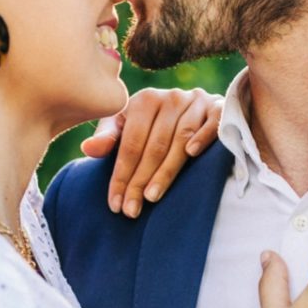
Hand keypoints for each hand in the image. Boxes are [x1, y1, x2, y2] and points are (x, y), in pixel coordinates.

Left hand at [79, 87, 222, 216]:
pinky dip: (203, 137)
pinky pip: (213, 122)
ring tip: (152, 196)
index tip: (115, 204)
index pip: (130, 143)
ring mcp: (196, 101)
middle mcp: (170, 98)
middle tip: (131, 210)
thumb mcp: (126, 125)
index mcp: (144, 100)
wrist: (194, 107)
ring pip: (180, 139)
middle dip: (140, 180)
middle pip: (154, 145)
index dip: (121, 174)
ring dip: (167, 170)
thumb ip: (109, 137)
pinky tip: (192, 154)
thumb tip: (87, 149)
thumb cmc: (153, 122)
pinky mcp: (219, 107)